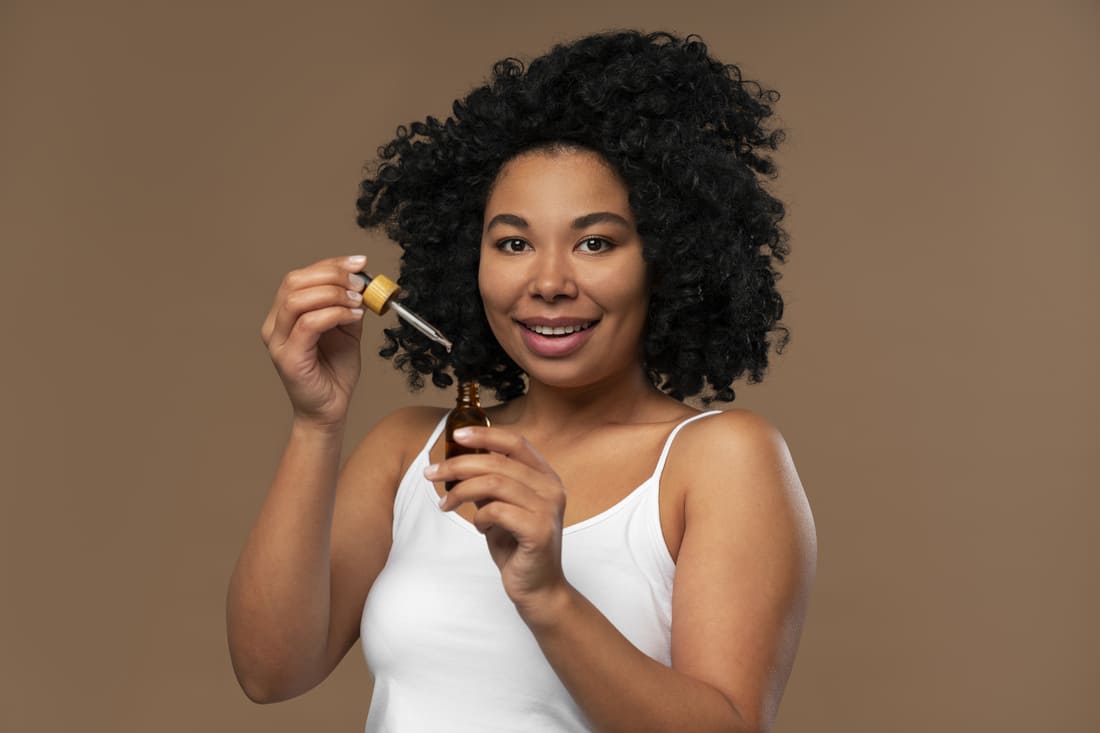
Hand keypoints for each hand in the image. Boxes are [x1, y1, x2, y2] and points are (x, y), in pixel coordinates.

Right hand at [260, 255, 368, 427]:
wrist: (331, 408)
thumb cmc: (335, 372)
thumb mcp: (347, 330)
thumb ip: (349, 305)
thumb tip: (361, 281)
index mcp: (285, 314)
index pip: (300, 276)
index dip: (330, 264)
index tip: (359, 262)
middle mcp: (275, 324)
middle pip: (295, 282)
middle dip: (332, 275)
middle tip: (359, 283)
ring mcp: (278, 341)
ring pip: (298, 300)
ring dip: (334, 294)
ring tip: (358, 302)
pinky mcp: (288, 357)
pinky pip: (308, 324)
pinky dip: (335, 314)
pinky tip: (354, 316)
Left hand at [430, 426, 569, 617]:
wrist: (538, 588)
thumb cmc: (517, 547)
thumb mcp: (500, 508)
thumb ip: (488, 484)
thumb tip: (459, 461)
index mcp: (545, 477)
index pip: (516, 442)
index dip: (485, 434)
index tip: (457, 435)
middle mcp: (551, 488)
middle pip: (498, 462)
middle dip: (458, 465)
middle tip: (431, 474)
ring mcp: (547, 509)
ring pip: (494, 483)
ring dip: (462, 491)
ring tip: (447, 504)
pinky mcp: (538, 531)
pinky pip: (497, 511)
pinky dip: (480, 517)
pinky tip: (480, 527)